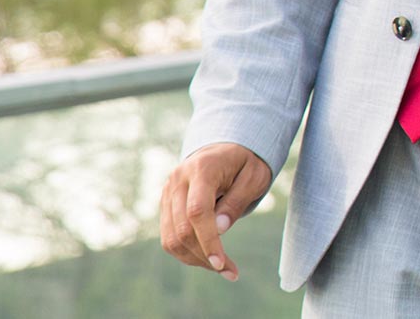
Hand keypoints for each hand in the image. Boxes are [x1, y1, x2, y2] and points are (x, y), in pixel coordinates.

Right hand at [159, 141, 272, 281]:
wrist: (225, 148)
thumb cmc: (245, 163)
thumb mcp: (254, 177)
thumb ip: (236, 201)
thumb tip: (219, 230)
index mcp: (202, 168)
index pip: (197, 211)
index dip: (208, 240)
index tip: (221, 263)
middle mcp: (178, 180)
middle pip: (181, 229)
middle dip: (204, 255)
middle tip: (230, 271)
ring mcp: (167, 192)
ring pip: (170, 238)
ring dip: (194, 259)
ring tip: (222, 268)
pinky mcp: (165, 204)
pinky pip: (169, 236)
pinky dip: (187, 252)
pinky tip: (208, 257)